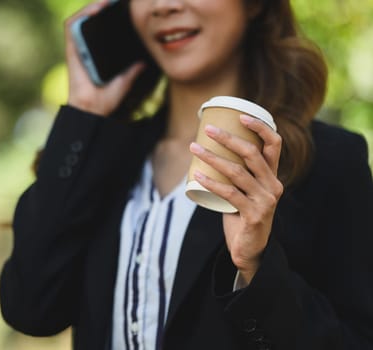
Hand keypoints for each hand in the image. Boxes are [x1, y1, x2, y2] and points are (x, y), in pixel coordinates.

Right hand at [64, 0, 144, 115]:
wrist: (92, 110)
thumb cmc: (105, 100)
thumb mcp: (125, 81)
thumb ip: (133, 71)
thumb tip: (145, 62)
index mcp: (97, 54)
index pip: (102, 29)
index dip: (111, 16)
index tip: (125, 8)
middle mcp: (86, 48)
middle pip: (92, 20)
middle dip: (104, 7)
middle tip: (119, 1)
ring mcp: (78, 48)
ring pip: (82, 18)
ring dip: (93, 6)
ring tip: (109, 1)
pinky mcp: (71, 49)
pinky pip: (72, 26)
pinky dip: (82, 14)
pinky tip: (97, 8)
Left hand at [189, 115, 282, 283]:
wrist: (250, 249)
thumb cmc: (242, 215)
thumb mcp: (244, 191)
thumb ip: (236, 174)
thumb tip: (208, 150)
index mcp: (272, 176)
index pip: (274, 144)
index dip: (260, 127)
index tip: (240, 115)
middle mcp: (273, 185)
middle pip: (252, 154)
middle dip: (229, 139)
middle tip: (208, 130)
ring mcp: (265, 200)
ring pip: (237, 172)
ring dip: (213, 158)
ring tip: (194, 148)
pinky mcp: (255, 215)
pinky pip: (230, 194)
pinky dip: (211, 183)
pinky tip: (197, 175)